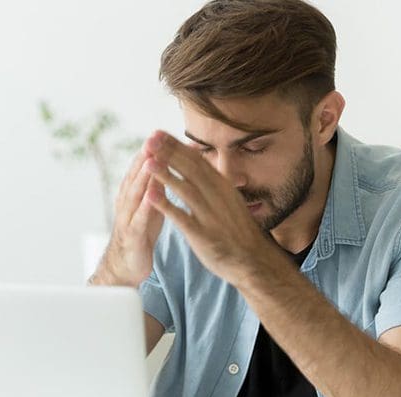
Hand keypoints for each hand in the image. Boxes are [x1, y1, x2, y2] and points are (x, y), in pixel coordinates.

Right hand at [90, 133, 165, 286]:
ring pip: (135, 192)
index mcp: (135, 191)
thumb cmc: (142, 230)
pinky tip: (152, 195)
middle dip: (146, 155)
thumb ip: (159, 181)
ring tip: (152, 158)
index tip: (165, 132)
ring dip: (143, 174)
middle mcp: (128, 200)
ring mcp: (128, 217)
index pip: (144, 166)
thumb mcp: (152, 202)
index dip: (154, 150)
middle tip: (155, 136)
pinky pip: (139, 219)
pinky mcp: (133, 235)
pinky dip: (145, 206)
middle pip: (137, 174)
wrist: (126, 264)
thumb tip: (172, 157)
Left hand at [144, 131, 276, 284]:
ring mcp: (210, 215)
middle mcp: (216, 196)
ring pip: (185, 190)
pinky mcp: (203, 234)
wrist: (252, 259)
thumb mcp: (228, 198)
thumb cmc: (236, 228)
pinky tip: (151, 196)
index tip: (158, 133)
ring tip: (147, 161)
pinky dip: (166, 206)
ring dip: (166, 174)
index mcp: (221, 185)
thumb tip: (200, 161)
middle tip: (149, 139)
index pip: (196, 159)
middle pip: (190, 169)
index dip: (176, 146)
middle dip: (169, 153)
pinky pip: (182, 217)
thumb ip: (212, 180)